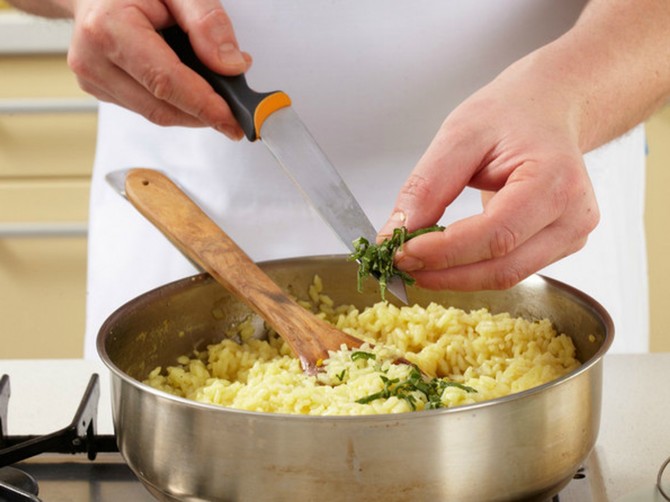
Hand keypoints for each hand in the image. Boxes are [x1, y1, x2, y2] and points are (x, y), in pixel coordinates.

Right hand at [67, 0, 250, 138]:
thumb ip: (206, 21)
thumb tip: (230, 65)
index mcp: (108, 28)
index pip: (164, 82)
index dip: (203, 105)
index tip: (232, 120)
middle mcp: (94, 60)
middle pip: (161, 107)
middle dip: (203, 112)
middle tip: (235, 109)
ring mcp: (94, 79)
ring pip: (155, 112)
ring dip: (191, 108)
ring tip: (214, 86)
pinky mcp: (101, 89)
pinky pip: (146, 106)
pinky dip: (174, 102)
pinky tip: (186, 83)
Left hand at [378, 59, 599, 290]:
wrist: (547, 109)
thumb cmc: (511, 114)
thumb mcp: (459, 135)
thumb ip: (427, 187)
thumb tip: (396, 232)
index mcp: (556, 181)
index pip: (496, 234)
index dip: (445, 252)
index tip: (402, 252)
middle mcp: (573, 216)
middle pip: (502, 266)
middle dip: (444, 273)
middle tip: (401, 265)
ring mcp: (570, 235)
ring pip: (505, 277)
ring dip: (454, 277)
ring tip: (416, 264)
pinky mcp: (558, 246)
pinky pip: (509, 270)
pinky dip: (470, 270)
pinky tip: (443, 259)